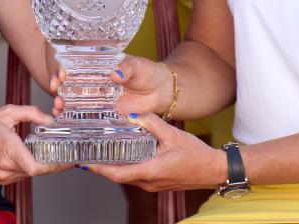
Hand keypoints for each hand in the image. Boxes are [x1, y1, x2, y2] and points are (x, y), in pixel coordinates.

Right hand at [0, 105, 68, 184]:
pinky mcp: (0, 178)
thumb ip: (31, 113)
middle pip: (37, 171)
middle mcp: (5, 166)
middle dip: (53, 163)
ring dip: (42, 165)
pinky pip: (21, 175)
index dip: (53, 165)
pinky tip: (37, 157)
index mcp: (8, 149)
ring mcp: (2, 175)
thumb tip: (50, 119)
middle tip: (68, 155)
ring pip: (30, 174)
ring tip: (55, 154)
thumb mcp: (7, 112)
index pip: (35, 167)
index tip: (66, 159)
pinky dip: (31, 167)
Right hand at [50, 56, 170, 117]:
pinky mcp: (103, 113)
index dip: (66, 68)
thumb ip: (127, 68)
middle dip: (60, 87)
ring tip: (58, 106)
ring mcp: (98, 98)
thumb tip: (115, 72)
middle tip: (57, 90)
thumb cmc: (147, 73)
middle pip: (71, 83)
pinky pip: (86, 115)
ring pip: (75, 100)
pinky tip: (65, 119)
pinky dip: (74, 118)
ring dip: (63, 103)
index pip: (77, 65)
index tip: (62, 74)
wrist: (159, 92)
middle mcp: (95, 81)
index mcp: (100, 66)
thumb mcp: (138, 66)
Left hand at [84, 113, 225, 191]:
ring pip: (126, 176)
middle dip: (100, 166)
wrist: (213, 170)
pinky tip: (120, 154)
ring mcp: (152, 184)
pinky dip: (124, 166)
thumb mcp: (173, 134)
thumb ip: (152, 123)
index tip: (84, 161)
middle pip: (118, 176)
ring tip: (98, 151)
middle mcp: (148, 182)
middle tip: (85, 153)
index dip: (99, 169)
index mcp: (151, 171)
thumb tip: (132, 114)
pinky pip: (135, 175)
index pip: (118, 174)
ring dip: (112, 166)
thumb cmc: (196, 155)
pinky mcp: (156, 182)